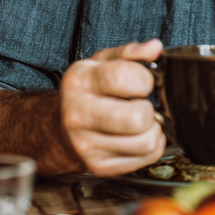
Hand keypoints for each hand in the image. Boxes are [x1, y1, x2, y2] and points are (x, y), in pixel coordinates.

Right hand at [58, 39, 166, 176]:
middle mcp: (78, 115)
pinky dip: (152, 146)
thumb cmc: (88, 91)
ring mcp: (87, 145)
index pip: (122, 78)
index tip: (145, 81)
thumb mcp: (102, 63)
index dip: (145, 79)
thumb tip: (154, 48)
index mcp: (80, 81)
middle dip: (150, 109)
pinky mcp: (98, 166)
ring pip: (146, 142)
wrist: (59, 128)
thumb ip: (130, 52)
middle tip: (144, 104)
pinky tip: (139, 135)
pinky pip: (146, 158)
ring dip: (154, 129)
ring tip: (144, 121)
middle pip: (137, 118)